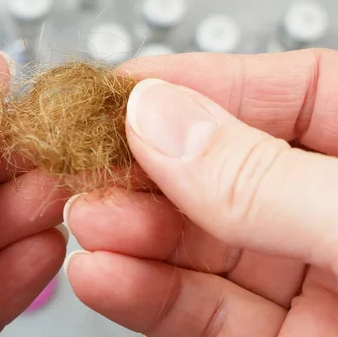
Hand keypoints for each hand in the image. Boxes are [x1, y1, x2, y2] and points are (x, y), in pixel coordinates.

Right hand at [64, 48, 337, 335]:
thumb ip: (260, 175)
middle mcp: (331, 209)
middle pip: (223, 171)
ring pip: (203, 245)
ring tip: (84, 221)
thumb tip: (160, 117)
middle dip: (145, 172)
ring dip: (131, 235)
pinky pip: (207, 311)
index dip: (194, 85)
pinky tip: (103, 275)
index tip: (117, 90)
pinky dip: (148, 295)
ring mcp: (309, 276)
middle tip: (83, 164)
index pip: (283, 92)